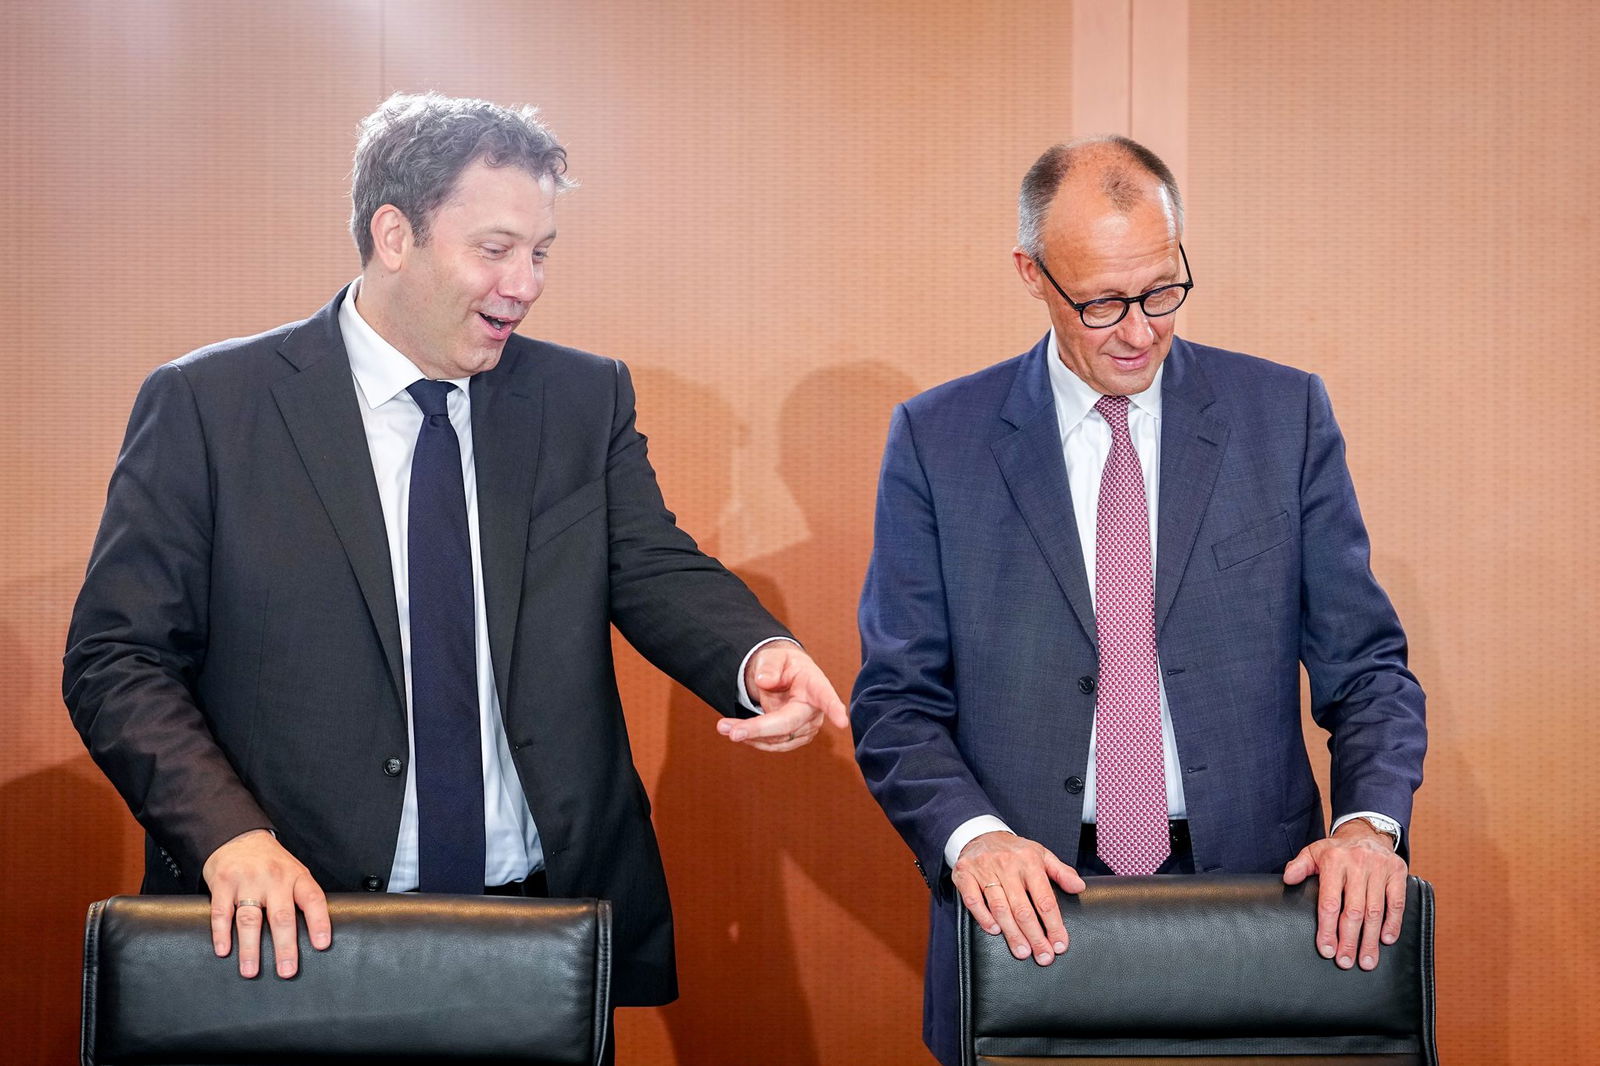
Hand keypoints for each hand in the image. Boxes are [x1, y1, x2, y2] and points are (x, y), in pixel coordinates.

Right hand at [202, 829, 330, 977]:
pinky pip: (221, 912)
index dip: (319, 922)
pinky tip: (224, 950)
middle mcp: (274, 879)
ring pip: (250, 919)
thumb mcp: (294, 872)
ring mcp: (247, 881)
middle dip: (285, 946)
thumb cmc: (271, 862)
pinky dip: (221, 933)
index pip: (313, 900)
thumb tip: (315, 934)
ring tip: (251, 970)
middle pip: (281, 916)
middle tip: (287, 971)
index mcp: (296, 876)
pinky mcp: (223, 884)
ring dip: (250, 948)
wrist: (240, 837)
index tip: (322, 944)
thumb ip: (301, 898)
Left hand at [718, 644, 847, 750]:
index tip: (841, 721)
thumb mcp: (774, 657)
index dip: (833, 708)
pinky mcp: (794, 738)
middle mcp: (814, 710)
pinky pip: (773, 744)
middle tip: (732, 732)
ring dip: (749, 735)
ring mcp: (806, 727)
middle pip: (788, 724)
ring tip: (723, 726)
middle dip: (760, 729)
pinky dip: (752, 739)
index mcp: (815, 684)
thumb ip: (770, 666)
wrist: (783, 678)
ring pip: (777, 739)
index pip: (825, 696)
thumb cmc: (782, 664)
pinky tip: (735, 730)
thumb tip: (765, 682)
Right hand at [953, 831, 1085, 964]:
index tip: (1060, 945)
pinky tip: (994, 931)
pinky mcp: (964, 874)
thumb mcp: (1041, 855)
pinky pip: (973, 900)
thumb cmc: (1015, 851)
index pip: (1045, 899)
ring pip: (1000, 907)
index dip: (1054, 925)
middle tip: (1043, 957)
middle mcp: (1007, 865)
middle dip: (1035, 936)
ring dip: (1012, 933)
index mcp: (1029, 861)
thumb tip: (1079, 888)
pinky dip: (983, 917)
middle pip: (1023, 909)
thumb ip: (1061, 872)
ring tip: (1022, 951)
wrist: (980, 833)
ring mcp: (984, 869)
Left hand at [1283, 820, 1407, 971]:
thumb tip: (1287, 879)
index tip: (1327, 950)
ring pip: (1375, 910)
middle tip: (1345, 962)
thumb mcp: (1314, 852)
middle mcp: (1357, 864)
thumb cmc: (1336, 850)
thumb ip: (1299, 866)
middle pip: (1353, 910)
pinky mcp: (1397, 872)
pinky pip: (1396, 902)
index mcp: (1334, 862)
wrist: (1366, 832)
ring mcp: (1379, 868)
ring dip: (1371, 939)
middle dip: (1349, 940)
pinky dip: (1393, 923)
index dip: (1327, 929)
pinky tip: (1386, 940)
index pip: (1329, 902)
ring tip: (1366, 961)